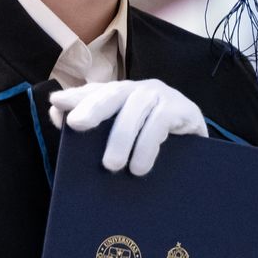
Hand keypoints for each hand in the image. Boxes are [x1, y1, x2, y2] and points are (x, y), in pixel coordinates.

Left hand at [48, 80, 207, 176]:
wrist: (201, 156)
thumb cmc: (153, 145)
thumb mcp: (121, 138)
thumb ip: (90, 128)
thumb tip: (56, 113)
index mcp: (121, 97)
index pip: (95, 93)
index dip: (76, 97)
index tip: (56, 103)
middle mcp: (139, 91)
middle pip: (113, 94)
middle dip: (93, 107)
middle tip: (76, 125)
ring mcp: (162, 96)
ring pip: (136, 109)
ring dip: (122, 137)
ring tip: (111, 165)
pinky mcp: (182, 109)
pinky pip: (160, 123)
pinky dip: (148, 146)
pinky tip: (140, 166)